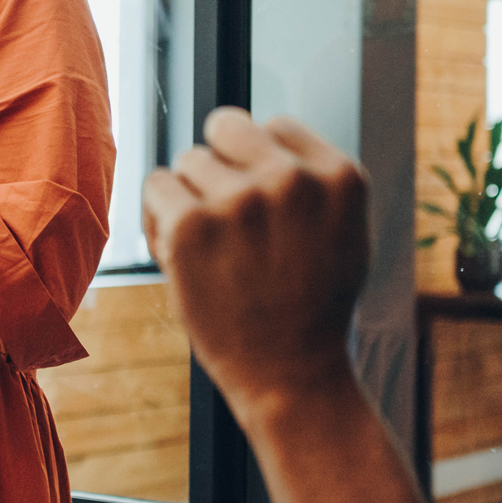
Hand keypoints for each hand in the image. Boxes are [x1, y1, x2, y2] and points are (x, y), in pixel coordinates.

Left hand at [141, 108, 373, 422]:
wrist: (291, 376)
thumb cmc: (312, 308)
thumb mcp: (344, 233)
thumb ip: (313, 181)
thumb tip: (263, 133)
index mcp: (339, 176)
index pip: (276, 126)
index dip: (257, 162)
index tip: (258, 202)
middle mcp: (292, 179)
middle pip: (226, 127)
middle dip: (220, 165)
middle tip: (225, 217)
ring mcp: (241, 200)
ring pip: (188, 161)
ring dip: (189, 197)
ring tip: (210, 247)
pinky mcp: (191, 225)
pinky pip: (156, 186)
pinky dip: (159, 217)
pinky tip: (180, 252)